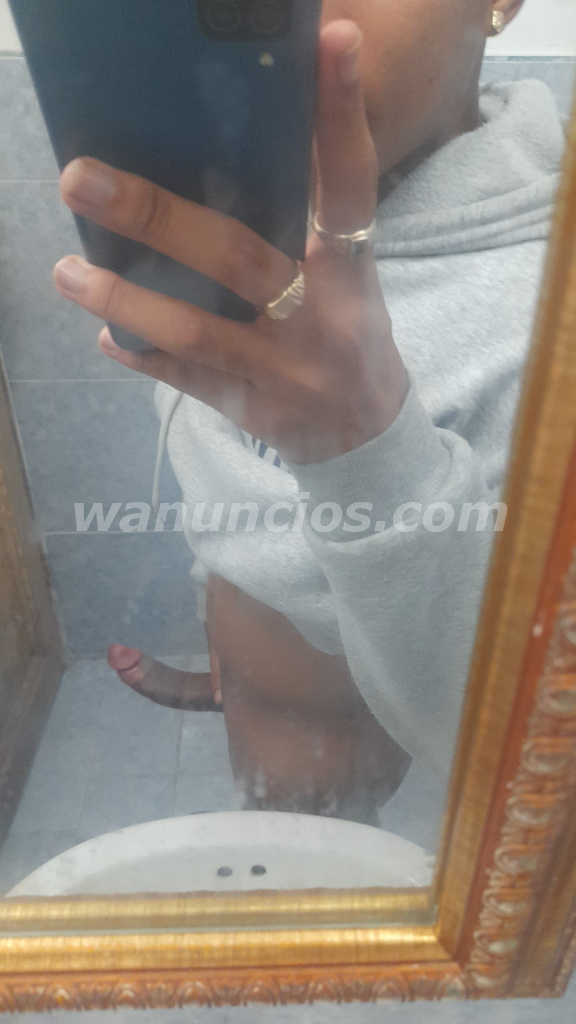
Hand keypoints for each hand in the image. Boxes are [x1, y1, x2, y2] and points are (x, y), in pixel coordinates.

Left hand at [54, 20, 407, 463]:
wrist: (367, 439)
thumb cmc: (349, 337)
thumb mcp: (349, 280)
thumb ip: (307, 226)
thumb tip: (234, 156)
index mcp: (351, 269)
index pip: (350, 184)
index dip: (339, 116)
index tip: (329, 38)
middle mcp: (322, 316)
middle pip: (237, 256)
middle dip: (155, 217)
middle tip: (81, 178)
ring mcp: (285, 369)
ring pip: (198, 329)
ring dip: (125, 299)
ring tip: (66, 271)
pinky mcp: (253, 408)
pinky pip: (187, 379)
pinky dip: (143, 355)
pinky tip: (104, 336)